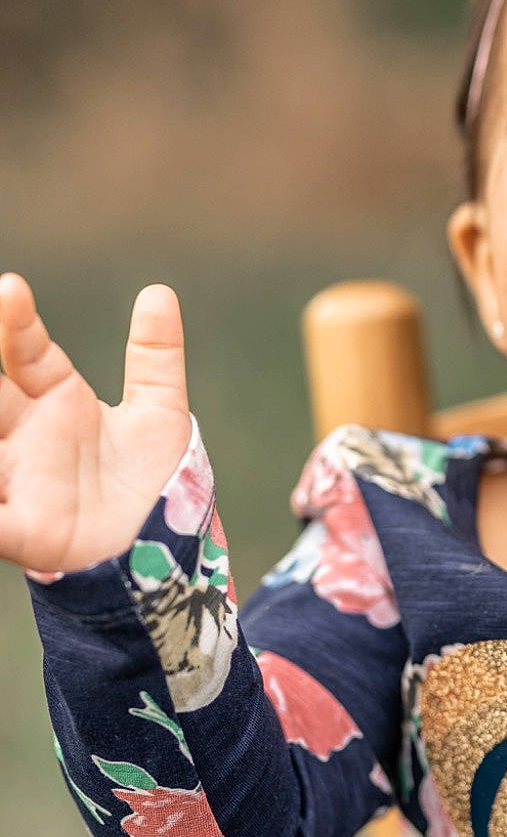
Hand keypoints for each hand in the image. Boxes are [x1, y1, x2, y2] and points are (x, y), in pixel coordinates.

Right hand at [0, 274, 191, 574]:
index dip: (17, 321)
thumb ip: (156, 357)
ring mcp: (17, 478)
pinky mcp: (19, 527)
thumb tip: (159, 292)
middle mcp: (27, 434)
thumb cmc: (153, 480)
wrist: (160, 548)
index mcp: (58, 401)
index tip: (12, 288)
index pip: (27, 352)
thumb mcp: (161, 413)